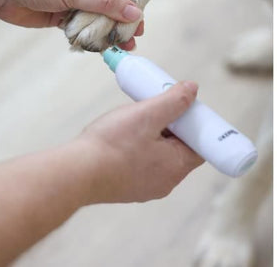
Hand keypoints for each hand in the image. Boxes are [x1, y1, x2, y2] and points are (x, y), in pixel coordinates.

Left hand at [0, 0, 143, 49]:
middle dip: (126, 15)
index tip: (149, 4)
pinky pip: (85, 26)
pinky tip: (105, 46)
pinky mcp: (64, 14)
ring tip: (127, 44)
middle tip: (138, 32)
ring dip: (111, 29)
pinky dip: (94, 36)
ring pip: (100, 14)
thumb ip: (106, 0)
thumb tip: (136, 12)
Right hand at [78, 81, 203, 202]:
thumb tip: (192, 89)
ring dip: (153, 134)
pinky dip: (139, 146)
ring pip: (159, 154)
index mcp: (176, 166)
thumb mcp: (147, 114)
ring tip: (136, 118)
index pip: (200, 145)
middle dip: (171, 125)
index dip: (196, 124)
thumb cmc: (112, 145)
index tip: (184, 108)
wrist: (76, 172)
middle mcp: (165, 181)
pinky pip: (143, 162)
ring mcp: (146, 186)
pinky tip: (123, 135)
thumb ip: (173, 101)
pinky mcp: (128, 186)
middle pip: (180, 148)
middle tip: (156, 106)